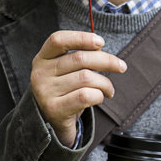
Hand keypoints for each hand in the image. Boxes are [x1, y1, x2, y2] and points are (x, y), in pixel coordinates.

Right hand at [30, 30, 126, 145]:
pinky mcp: (54, 109)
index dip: (81, 37)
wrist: (51, 122)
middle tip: (121, 66)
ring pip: (86, 78)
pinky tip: (100, 97)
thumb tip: (99, 46)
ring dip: (105, 83)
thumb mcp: (65, 71)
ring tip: (109, 89)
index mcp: (42, 58)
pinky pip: (85, 96)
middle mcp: (40, 73)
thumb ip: (78, 57)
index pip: (58, 40)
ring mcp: (45, 92)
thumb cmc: (64, 91)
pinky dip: (99, 95)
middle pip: (79, 58)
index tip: (101, 42)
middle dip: (106, 61)